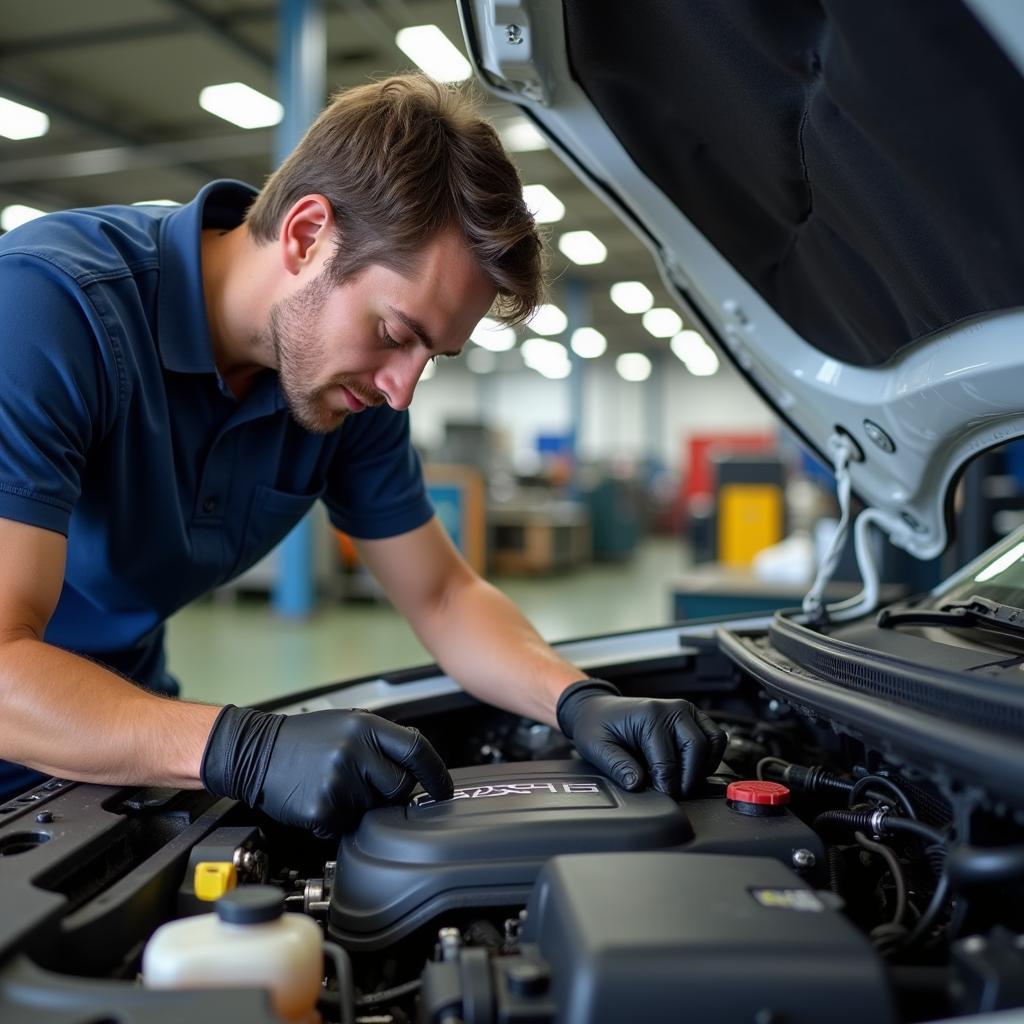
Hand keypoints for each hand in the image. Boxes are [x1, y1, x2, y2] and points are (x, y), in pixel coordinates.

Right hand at [201, 705, 453, 838]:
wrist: (255, 750)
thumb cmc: (302, 738)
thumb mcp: (347, 723)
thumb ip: (382, 740)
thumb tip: (418, 760)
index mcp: (365, 727)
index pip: (417, 750)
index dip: (436, 773)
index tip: (443, 789)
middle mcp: (355, 751)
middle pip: (400, 786)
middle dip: (390, 791)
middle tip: (366, 783)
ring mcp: (338, 781)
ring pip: (373, 809)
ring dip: (361, 805)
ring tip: (335, 785)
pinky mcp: (322, 808)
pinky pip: (345, 825)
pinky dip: (337, 819)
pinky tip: (321, 799)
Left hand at [556, 680, 725, 797]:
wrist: (599, 709)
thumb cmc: (598, 726)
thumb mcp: (597, 747)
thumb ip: (617, 766)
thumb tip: (637, 784)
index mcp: (650, 716)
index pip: (668, 760)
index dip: (667, 785)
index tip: (663, 798)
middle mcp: (672, 709)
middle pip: (696, 750)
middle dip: (688, 778)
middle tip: (676, 794)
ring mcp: (685, 710)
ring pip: (712, 743)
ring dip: (703, 766)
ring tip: (685, 781)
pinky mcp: (693, 716)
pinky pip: (715, 737)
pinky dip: (711, 756)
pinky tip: (694, 769)